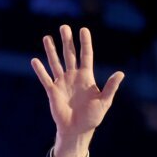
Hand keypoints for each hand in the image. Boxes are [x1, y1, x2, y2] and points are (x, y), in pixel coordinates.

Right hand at [30, 25, 123, 156]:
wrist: (78, 130)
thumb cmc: (93, 117)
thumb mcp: (105, 101)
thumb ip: (111, 87)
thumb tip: (121, 73)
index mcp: (87, 78)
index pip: (86, 56)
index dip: (85, 43)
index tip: (83, 30)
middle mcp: (73, 77)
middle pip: (69, 55)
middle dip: (67, 41)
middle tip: (64, 27)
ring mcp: (62, 83)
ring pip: (56, 63)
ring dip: (51, 51)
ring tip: (47, 37)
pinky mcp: (52, 91)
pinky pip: (45, 78)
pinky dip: (40, 70)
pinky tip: (35, 61)